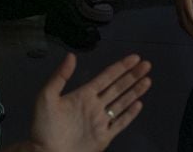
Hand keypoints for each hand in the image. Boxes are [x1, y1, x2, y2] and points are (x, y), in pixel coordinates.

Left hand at [27, 52, 151, 151]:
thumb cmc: (45, 127)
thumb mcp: (46, 97)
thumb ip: (59, 77)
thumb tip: (71, 55)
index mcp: (83, 95)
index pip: (106, 77)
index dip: (121, 67)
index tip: (134, 57)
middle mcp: (95, 105)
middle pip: (118, 87)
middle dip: (132, 75)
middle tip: (147, 64)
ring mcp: (101, 121)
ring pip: (122, 102)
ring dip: (135, 91)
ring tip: (148, 80)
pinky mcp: (104, 137)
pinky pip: (120, 123)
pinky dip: (130, 114)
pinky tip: (139, 104)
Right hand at [173, 0, 192, 37]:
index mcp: (186, 3)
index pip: (190, 15)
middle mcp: (180, 7)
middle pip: (184, 21)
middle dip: (189, 29)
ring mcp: (178, 8)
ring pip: (181, 21)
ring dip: (185, 28)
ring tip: (191, 34)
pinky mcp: (177, 8)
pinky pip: (179, 18)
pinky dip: (182, 25)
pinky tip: (186, 27)